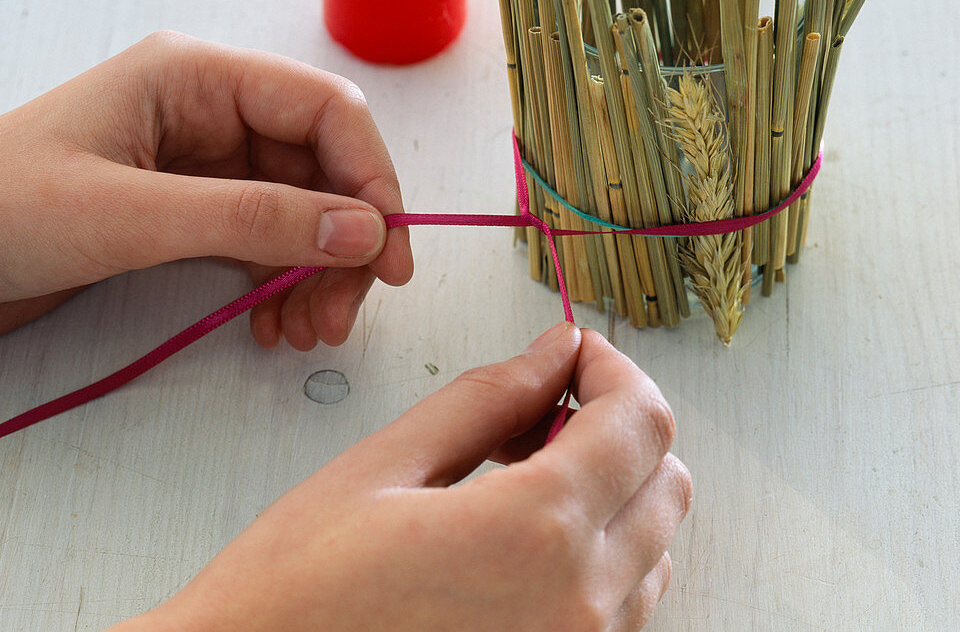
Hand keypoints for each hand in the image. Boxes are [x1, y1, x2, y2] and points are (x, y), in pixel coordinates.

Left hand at [0, 31, 411, 349]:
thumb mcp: (127, 215)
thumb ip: (250, 219)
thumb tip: (362, 230)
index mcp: (195, 78)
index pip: (323, 111)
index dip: (370, 178)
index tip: (388, 254)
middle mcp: (207, 113)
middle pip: (319, 168)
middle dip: (342, 240)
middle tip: (344, 312)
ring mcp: (197, 166)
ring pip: (297, 211)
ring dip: (316, 271)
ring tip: (309, 332)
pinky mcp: (182, 215)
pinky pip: (260, 242)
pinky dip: (280, 284)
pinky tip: (275, 325)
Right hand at [115, 325, 691, 631]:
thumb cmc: (292, 593)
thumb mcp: (383, 468)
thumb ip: (486, 400)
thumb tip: (554, 353)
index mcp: (534, 533)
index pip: (640, 421)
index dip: (615, 368)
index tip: (575, 355)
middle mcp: (577, 606)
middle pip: (667, 481)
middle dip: (616, 425)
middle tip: (537, 410)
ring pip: (654, 544)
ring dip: (609, 488)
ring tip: (516, 473)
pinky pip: (622, 603)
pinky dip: (595, 550)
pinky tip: (519, 534)